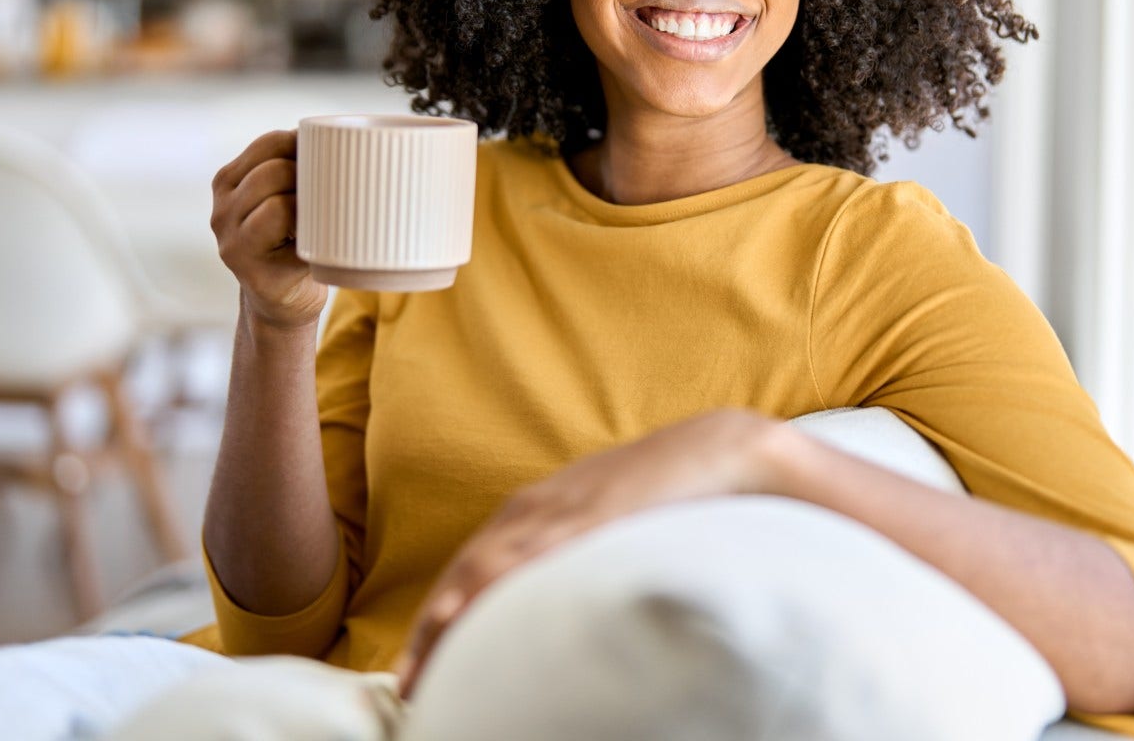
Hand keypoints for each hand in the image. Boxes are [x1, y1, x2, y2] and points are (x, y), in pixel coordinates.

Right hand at [210, 129, 326, 331]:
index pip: (269, 143)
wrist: (283, 301)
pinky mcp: (254, 273)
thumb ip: (294, 167)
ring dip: (311, 206)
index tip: (330, 159)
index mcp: (227, 182)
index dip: (305, 146)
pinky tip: (321, 239)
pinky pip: (291, 241)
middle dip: (310, 177)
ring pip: (278, 203)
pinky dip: (312, 234)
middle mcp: (221, 211)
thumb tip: (342, 136)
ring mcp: (233, 245)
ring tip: (324, 218)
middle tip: (333, 193)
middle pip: (274, 171)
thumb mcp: (282, 196)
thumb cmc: (294, 239)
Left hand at [391, 408, 790, 697]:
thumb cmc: (675, 495)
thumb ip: (586, 560)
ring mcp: (564, 510)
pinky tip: (472, 616)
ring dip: (449, 617)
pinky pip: (535, 555)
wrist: (725, 448)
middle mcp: (540, 509)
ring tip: (421, 670)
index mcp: (541, 511)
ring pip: (488, 567)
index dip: (441, 617)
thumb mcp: (615, 527)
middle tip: (407, 686)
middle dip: (432, 630)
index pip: (474, 568)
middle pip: (467, 572)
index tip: (418, 667)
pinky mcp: (594, 517)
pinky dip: (497, 587)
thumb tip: (573, 618)